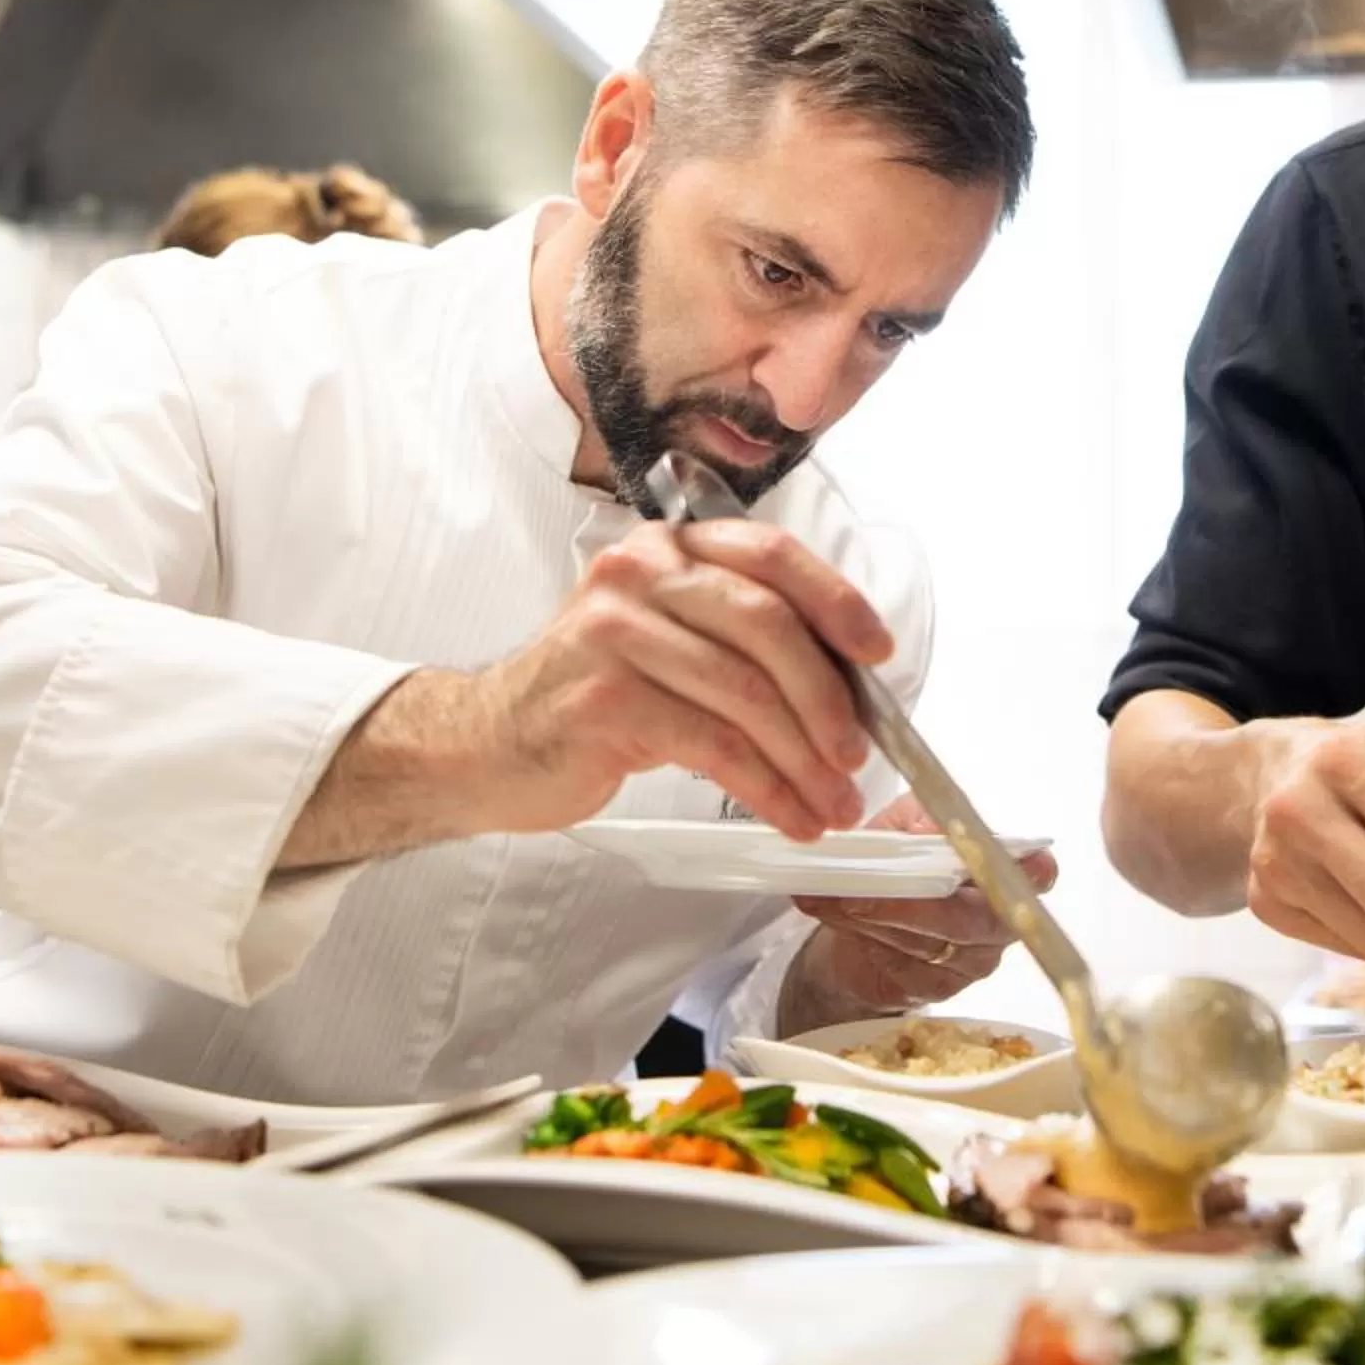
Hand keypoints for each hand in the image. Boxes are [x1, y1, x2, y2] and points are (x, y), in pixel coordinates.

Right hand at [447, 516, 888, 840]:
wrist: (488, 746)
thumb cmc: (592, 696)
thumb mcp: (666, 641)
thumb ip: (739, 639)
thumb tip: (846, 685)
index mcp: (666, 550)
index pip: (768, 555)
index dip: (834, 601)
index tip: (877, 652)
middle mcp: (638, 577)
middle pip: (765, 625)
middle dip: (827, 698)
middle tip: (857, 754)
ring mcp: (614, 635)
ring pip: (745, 694)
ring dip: (804, 758)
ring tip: (832, 802)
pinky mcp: (605, 702)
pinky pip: (713, 746)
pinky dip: (765, 787)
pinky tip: (788, 814)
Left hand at [780, 796, 1059, 1032]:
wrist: (864, 915)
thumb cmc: (900, 859)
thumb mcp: (906, 823)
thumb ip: (919, 818)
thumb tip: (929, 826)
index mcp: (1007, 872)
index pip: (1037, 875)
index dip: (1026, 873)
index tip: (988, 863)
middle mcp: (1000, 922)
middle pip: (971, 919)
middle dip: (913, 904)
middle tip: (859, 890)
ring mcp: (972, 961)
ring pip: (928, 942)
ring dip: (874, 918)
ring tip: (830, 895)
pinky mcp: (937, 989)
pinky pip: (903, 967)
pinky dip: (864, 939)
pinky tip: (835, 916)